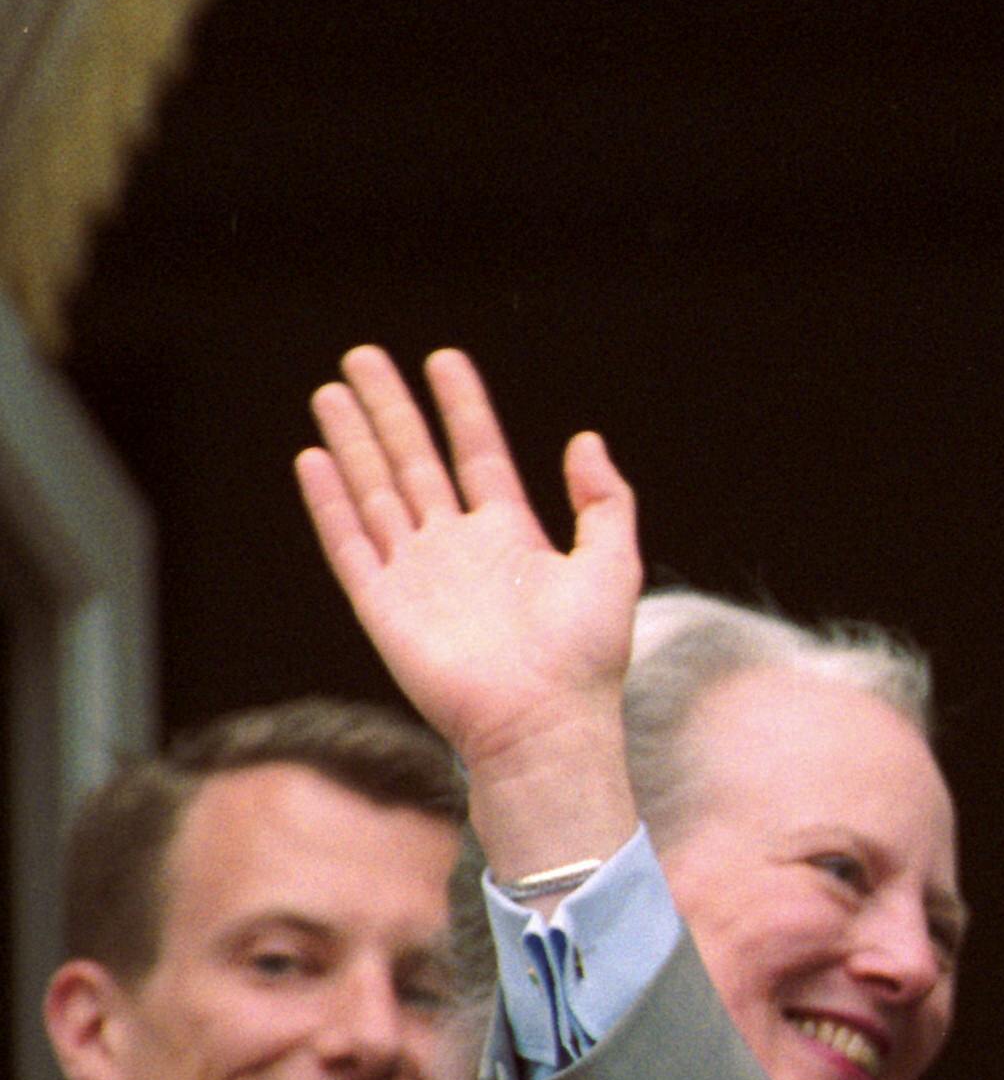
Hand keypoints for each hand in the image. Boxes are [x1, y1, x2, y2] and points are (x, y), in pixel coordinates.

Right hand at [296, 346, 642, 873]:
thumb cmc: (586, 655)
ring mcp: (417, 576)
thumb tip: (586, 438)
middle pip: (414, 462)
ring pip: (377, 491)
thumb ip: (604, 501)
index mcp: (511, 538)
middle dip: (390, 409)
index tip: (444, 359)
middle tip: (363, 357)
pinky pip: (350, 544)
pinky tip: (315, 459)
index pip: (478, 454)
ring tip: (331, 391)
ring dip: (353, 441)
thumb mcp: (613, 565)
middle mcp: (458, 550)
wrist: (544, 721)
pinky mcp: (384, 607)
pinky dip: (331, 502)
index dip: (462, 407)